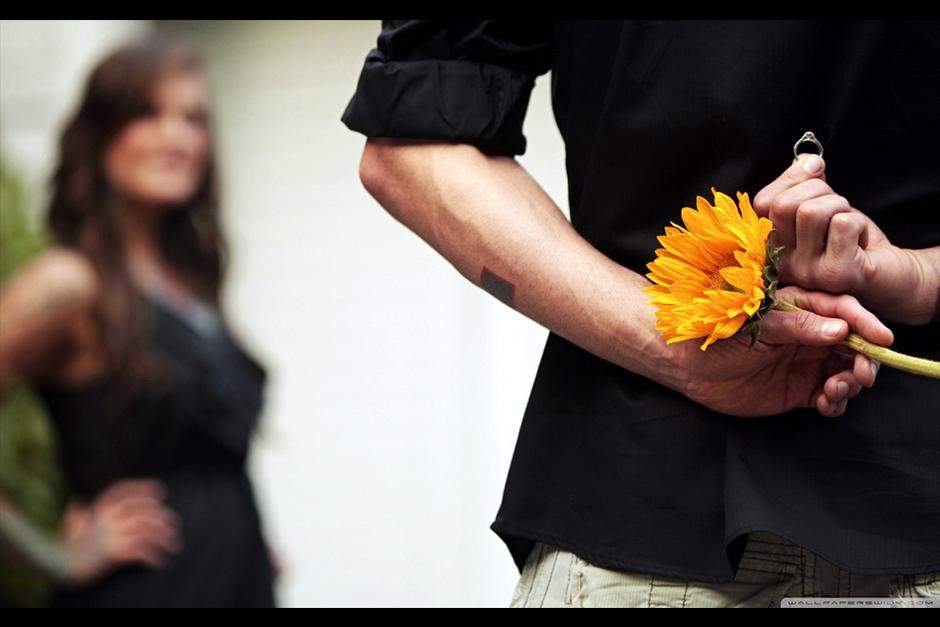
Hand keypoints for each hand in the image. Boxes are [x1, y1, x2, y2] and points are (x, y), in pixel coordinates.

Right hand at [60, 479, 182, 587]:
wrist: (59, 567)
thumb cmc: (67, 547)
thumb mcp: (73, 526)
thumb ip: (79, 514)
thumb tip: (76, 503)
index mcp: (99, 508)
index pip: (125, 490)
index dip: (144, 488)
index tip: (160, 492)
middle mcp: (107, 518)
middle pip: (143, 510)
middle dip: (163, 516)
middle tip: (174, 525)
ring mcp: (110, 534)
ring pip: (146, 529)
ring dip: (164, 536)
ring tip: (174, 543)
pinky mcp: (112, 552)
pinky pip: (140, 550)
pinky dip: (152, 555)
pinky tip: (159, 561)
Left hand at [673, 286, 892, 417]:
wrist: (688, 366)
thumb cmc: (718, 334)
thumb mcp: (759, 324)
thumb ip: (799, 326)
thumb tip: (841, 329)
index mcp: (802, 309)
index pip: (844, 311)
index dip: (866, 324)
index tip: (882, 339)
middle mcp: (810, 335)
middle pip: (854, 345)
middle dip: (864, 360)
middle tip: (860, 375)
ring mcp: (806, 363)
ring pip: (847, 372)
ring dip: (851, 383)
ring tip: (834, 390)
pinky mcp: (800, 389)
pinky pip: (830, 396)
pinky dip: (837, 402)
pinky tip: (826, 403)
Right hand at [751, 154, 935, 324]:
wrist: (893, 276)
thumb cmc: (852, 240)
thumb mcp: (821, 206)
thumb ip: (804, 183)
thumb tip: (807, 161)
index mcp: (773, 248)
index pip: (763, 203)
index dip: (792, 179)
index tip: (817, 173)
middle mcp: (783, 265)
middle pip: (783, 205)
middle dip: (819, 191)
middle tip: (837, 208)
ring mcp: (807, 273)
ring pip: (812, 212)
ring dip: (840, 206)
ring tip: (848, 224)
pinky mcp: (835, 274)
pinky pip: (842, 224)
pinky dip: (858, 222)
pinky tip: (859, 240)